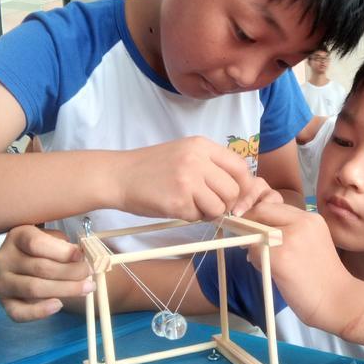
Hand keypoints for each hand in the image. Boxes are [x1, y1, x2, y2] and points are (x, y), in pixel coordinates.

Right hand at [0, 225, 93, 321]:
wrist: (23, 262)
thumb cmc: (44, 248)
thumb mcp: (52, 238)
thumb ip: (64, 245)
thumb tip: (80, 258)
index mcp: (17, 236)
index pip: (36, 244)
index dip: (62, 251)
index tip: (81, 256)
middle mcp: (4, 258)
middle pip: (40, 268)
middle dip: (71, 272)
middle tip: (89, 272)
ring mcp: (1, 282)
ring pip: (34, 289)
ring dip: (65, 289)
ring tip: (86, 288)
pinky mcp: (4, 302)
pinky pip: (19, 312)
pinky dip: (40, 311)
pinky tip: (58, 305)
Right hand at [115, 137, 263, 220]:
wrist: (119, 175)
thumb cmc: (151, 167)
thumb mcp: (185, 152)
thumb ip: (211, 165)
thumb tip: (239, 188)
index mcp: (202, 145)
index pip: (240, 167)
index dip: (244, 186)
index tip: (239, 198)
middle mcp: (197, 160)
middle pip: (233, 190)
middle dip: (226, 203)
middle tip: (209, 204)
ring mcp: (188, 181)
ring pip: (219, 207)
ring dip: (209, 212)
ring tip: (191, 205)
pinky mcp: (178, 202)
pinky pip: (199, 217)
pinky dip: (191, 217)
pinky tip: (176, 207)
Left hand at [242, 202, 351, 331]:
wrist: (339, 301)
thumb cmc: (324, 279)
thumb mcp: (311, 244)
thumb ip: (289, 232)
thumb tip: (255, 229)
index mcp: (311, 218)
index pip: (274, 206)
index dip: (258, 216)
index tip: (252, 228)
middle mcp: (302, 222)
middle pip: (262, 211)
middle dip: (248, 224)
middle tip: (245, 241)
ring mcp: (290, 238)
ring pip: (254, 231)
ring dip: (252, 245)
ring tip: (263, 261)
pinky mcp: (279, 257)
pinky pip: (253, 251)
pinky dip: (254, 260)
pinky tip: (268, 271)